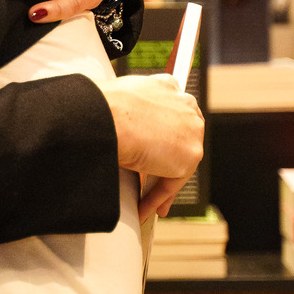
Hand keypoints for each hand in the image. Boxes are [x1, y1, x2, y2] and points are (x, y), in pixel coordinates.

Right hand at [104, 76, 203, 222]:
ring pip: (176, 164)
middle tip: (150, 181)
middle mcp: (185, 105)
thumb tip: (124, 128)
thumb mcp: (121, 100)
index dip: (162, 139)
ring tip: (144, 202)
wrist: (106, 115)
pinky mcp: (190, 156)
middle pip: (178, 142)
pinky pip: (171, 183)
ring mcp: (191, 130)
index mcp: (167, 86)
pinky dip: (157, 197)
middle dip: (165, 163)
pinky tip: (143, 207)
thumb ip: (133, 111)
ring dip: (159, 185)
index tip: (154, 153)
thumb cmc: (101, 106)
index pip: (170, 117)